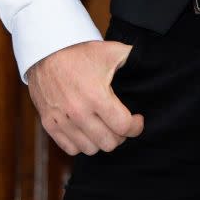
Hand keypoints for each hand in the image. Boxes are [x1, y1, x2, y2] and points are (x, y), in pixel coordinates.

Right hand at [26, 39, 144, 155]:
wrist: (47, 50)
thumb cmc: (81, 51)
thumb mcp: (111, 51)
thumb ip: (133, 59)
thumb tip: (152, 63)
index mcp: (96, 96)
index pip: (124, 127)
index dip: (136, 125)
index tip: (137, 119)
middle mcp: (79, 112)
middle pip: (109, 143)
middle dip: (121, 135)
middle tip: (121, 123)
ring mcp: (62, 120)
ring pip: (91, 149)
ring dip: (101, 140)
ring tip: (105, 126)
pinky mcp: (49, 124)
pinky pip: (71, 148)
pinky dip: (82, 143)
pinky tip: (88, 130)